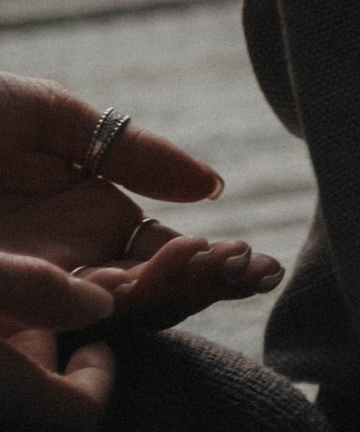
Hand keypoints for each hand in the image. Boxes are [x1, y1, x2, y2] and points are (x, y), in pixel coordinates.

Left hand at [0, 73, 279, 431]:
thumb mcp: (51, 117)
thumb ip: (131, 147)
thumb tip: (212, 188)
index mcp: (92, 225)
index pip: (167, 257)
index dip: (214, 263)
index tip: (253, 261)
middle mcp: (68, 267)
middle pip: (152, 296)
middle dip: (203, 288)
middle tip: (245, 269)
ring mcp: (33, 286)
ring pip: (116, 314)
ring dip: (169, 297)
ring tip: (216, 267)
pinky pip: (56, 311)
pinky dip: (106, 306)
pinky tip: (139, 282)